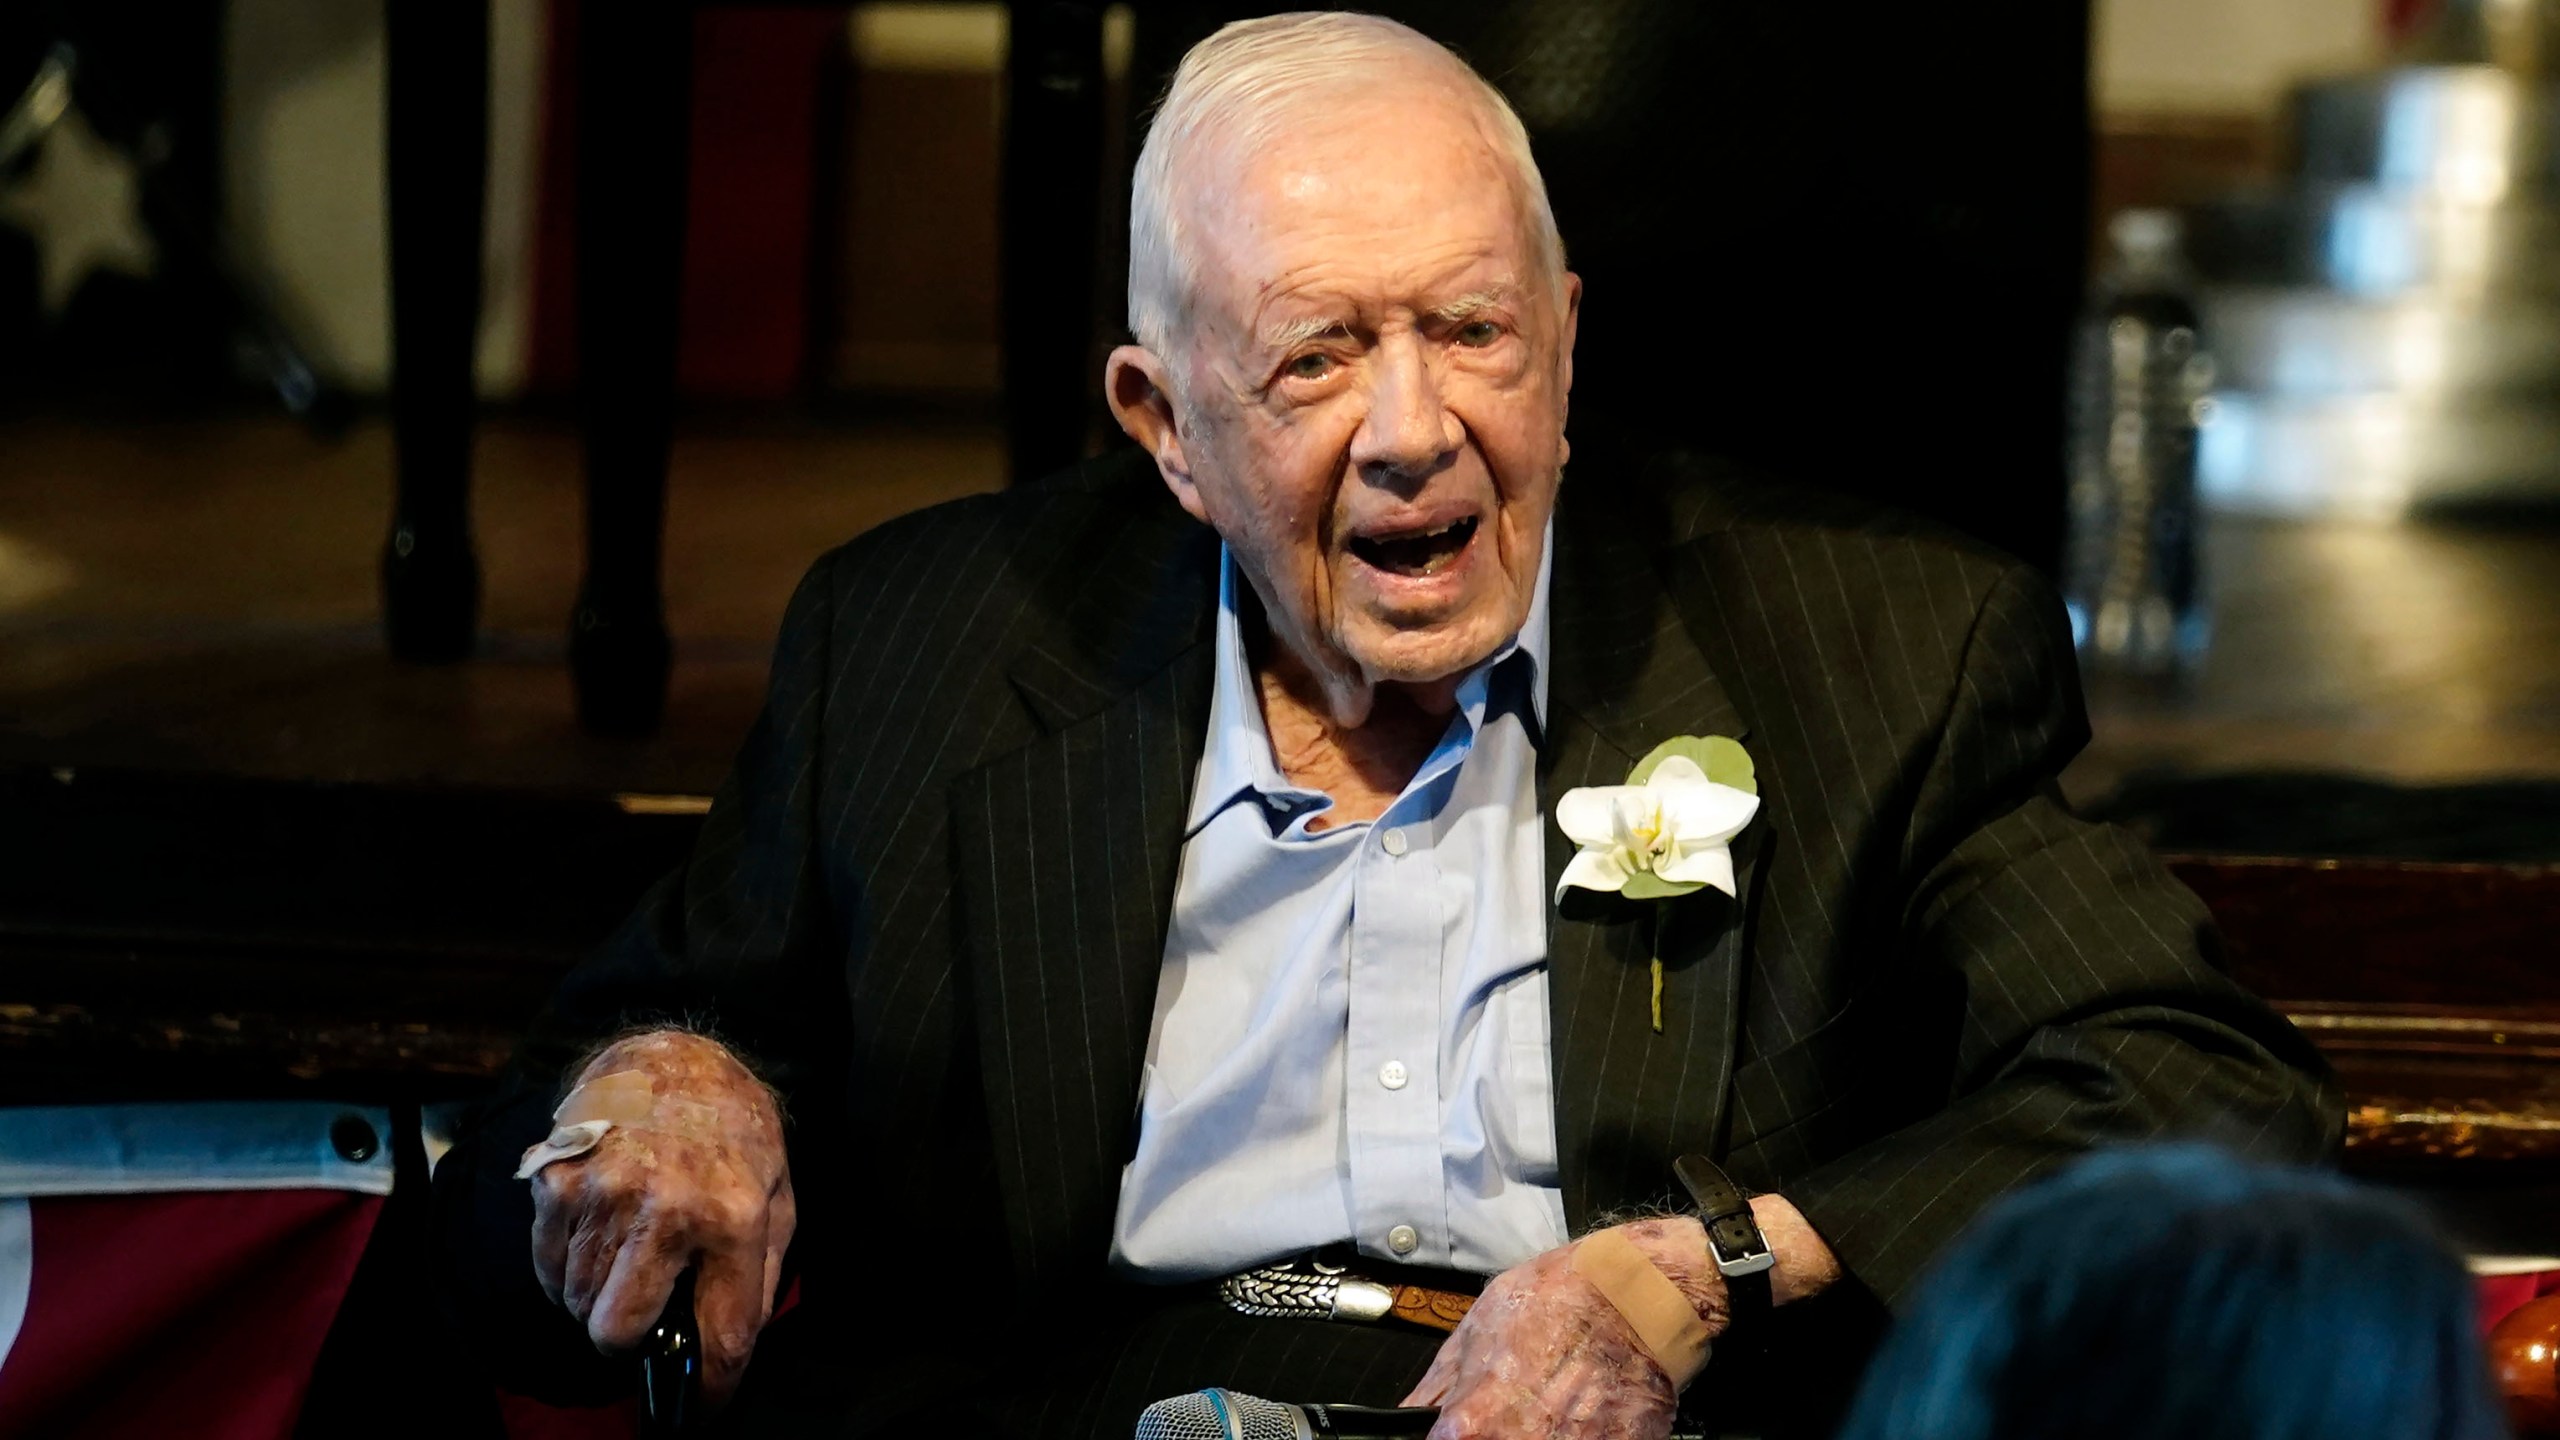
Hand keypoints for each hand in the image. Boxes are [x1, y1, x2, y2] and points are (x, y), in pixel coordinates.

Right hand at [528, 1030, 793, 1406]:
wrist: (675, 1052)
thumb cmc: (732, 1131)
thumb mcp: (775, 1196)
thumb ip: (756, 1277)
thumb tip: (723, 1351)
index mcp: (733, 1217)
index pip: (718, 1337)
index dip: (706, 1390)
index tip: (696, 1408)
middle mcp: (664, 1208)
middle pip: (619, 1332)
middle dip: (630, 1339)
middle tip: (647, 1313)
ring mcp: (602, 1194)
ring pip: (577, 1304)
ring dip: (598, 1298)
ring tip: (627, 1254)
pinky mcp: (555, 1180)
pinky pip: (547, 1267)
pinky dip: (566, 1269)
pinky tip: (597, 1235)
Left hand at [1403, 1217, 1726, 1439]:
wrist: (1640, 1292)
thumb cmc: (1561, 1297)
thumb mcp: (1478, 1323)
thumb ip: (1438, 1384)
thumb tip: (1409, 1415)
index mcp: (1471, 1424)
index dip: (1450, 1437)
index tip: (1460, 1426)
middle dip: (1500, 1432)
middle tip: (1515, 1405)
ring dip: (1539, 1433)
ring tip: (1554, 1402)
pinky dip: (1579, 1434)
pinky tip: (1583, 1409)